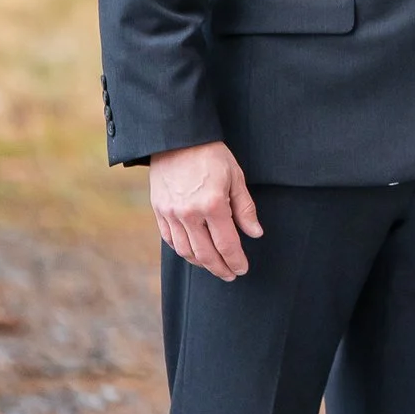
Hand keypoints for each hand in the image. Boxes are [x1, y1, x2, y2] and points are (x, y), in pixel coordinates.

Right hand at [150, 140, 261, 281]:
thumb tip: (255, 233)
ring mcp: (171, 214)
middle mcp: (189, 214)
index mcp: (212, 205)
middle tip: (230, 275)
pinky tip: (194, 252)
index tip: (242, 269)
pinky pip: (170, 240)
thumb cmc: (211, 155)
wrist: (177, 139)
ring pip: (186, 251)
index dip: (236, 261)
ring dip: (201, 264)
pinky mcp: (159, 211)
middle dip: (220, 268)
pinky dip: (183, 251)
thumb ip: (245, 208)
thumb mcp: (235, 177)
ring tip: (214, 266)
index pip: (227, 244)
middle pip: (205, 254)